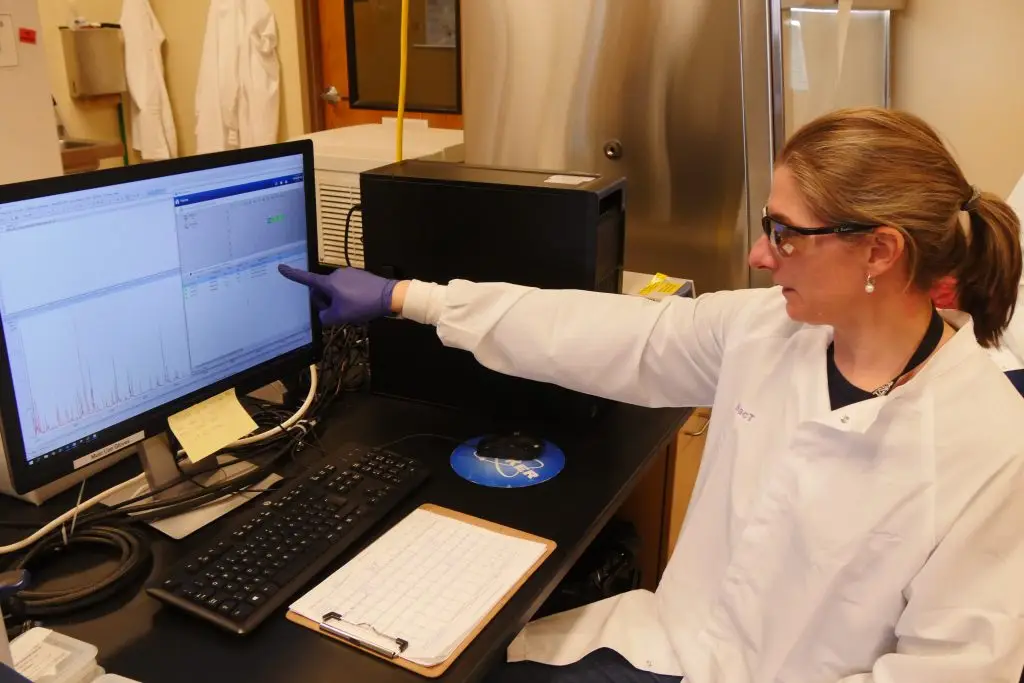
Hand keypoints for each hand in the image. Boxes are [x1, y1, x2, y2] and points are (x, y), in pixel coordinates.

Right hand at [278, 264, 397, 325]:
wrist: (389, 296)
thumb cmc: (362, 304)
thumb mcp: (340, 316)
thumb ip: (325, 317)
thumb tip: (322, 317)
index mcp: (328, 282)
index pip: (306, 279)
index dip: (292, 275)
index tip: (281, 268)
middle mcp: (336, 274)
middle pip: (322, 289)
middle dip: (325, 301)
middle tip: (337, 313)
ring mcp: (348, 274)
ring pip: (335, 289)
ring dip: (337, 300)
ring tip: (351, 310)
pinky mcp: (359, 276)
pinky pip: (346, 287)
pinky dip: (347, 296)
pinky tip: (358, 305)